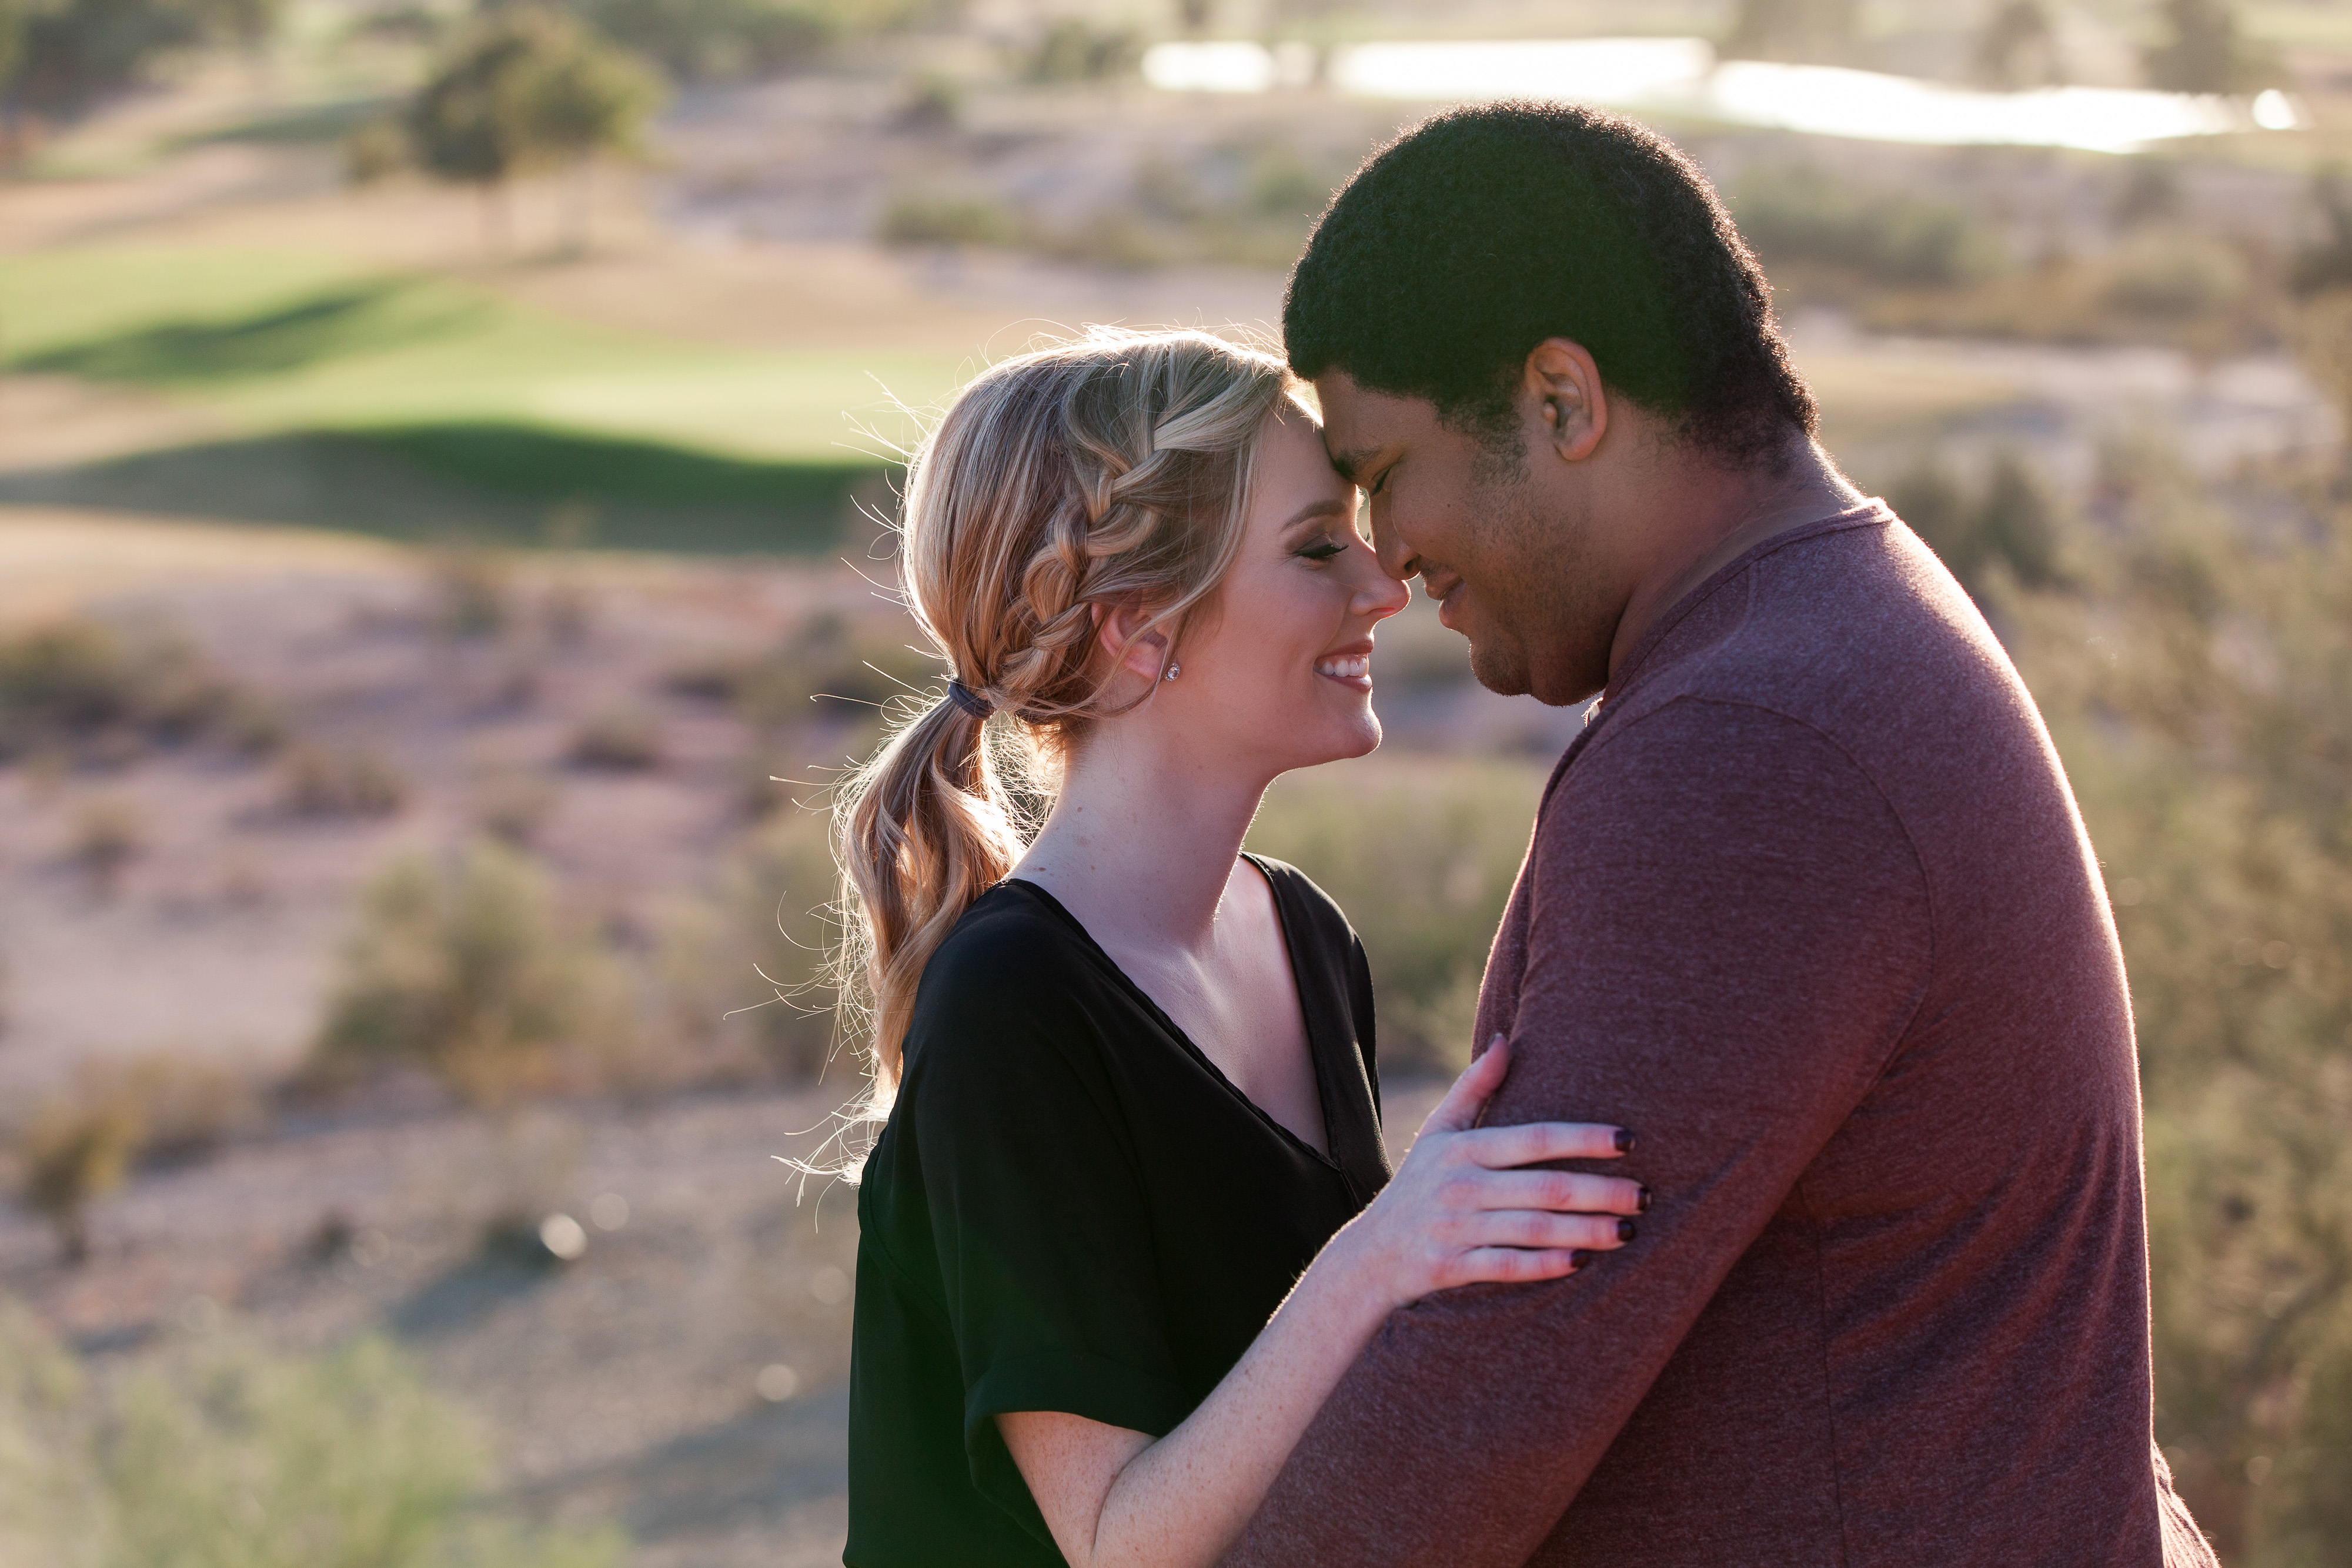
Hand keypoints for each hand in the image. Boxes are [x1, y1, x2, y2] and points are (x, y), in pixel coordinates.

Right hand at [1330, 1036, 1642, 1312]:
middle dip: (1599, 1191)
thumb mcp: (1439, 1132)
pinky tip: (1583, 1263)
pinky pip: (1506, 1266)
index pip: (1534, 1139)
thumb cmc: (1418, 1185)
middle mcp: (1458, 1185)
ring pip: (1531, 1229)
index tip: (1629, 1140)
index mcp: (1462, 1148)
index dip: (1584, 1139)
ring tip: (1629, 1230)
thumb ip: (1474, 1087)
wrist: (1371, 1255)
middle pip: (1543, 1187)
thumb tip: (1506, 1040)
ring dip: (1585, 1230)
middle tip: (1646, 1194)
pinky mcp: (1449, 1268)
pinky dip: (1545, 1265)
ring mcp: (1454, 1228)